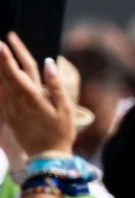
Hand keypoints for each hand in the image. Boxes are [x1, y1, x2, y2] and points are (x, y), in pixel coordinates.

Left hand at [0, 33, 74, 155]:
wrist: (47, 157)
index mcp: (33, 97)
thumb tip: (49, 63)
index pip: (18, 71)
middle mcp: (18, 102)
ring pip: (0, 85)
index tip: (5, 41)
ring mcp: (11, 110)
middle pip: (6, 75)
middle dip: (1, 57)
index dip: (10, 56)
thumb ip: (56, 85)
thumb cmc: (60, 132)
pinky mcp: (9, 117)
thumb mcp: (65, 109)